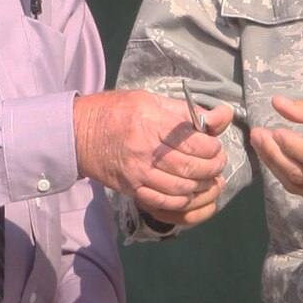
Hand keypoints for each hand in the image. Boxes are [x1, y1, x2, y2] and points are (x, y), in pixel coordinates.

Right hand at [74, 90, 226, 210]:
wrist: (78, 132)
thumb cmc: (117, 111)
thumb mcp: (151, 101)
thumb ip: (187, 111)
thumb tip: (224, 115)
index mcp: (152, 122)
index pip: (194, 141)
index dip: (212, 147)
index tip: (215, 146)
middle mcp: (145, 149)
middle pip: (190, 167)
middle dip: (212, 168)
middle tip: (217, 164)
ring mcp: (137, 172)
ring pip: (179, 187)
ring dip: (200, 185)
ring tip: (206, 178)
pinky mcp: (130, 187)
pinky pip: (162, 201)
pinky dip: (180, 200)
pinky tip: (187, 192)